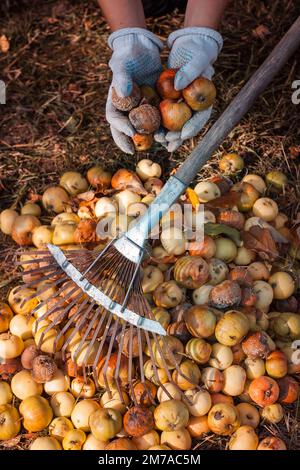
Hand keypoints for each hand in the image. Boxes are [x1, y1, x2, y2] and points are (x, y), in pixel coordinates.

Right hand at [106, 28, 162, 153]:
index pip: (114, 119)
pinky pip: (158, 121)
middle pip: (126, 130)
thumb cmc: (128, 55)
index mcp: (115, 102)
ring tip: (156, 144)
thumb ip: (121, 77)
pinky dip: (163, 129)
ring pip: (143, 129)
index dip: (120, 128)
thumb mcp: (122, 64)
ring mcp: (141, 111)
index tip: (131, 133)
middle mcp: (127, 110)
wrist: (144, 50)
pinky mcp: (154, 108)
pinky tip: (170, 135)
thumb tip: (123, 92)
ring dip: (150, 138)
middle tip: (136, 150)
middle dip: (130, 142)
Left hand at [155, 27, 222, 151]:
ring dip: (168, 133)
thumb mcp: (197, 59)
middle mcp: (194, 105)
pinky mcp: (171, 99)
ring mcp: (182, 104)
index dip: (192, 127)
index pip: (201, 117)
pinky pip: (165, 114)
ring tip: (158, 140)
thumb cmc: (197, 50)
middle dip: (177, 136)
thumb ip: (190, 72)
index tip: (183, 135)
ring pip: (175, 123)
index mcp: (204, 99)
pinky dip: (159, 122)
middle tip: (167, 141)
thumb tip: (178, 86)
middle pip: (187, 125)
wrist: (189, 44)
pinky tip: (151, 130)